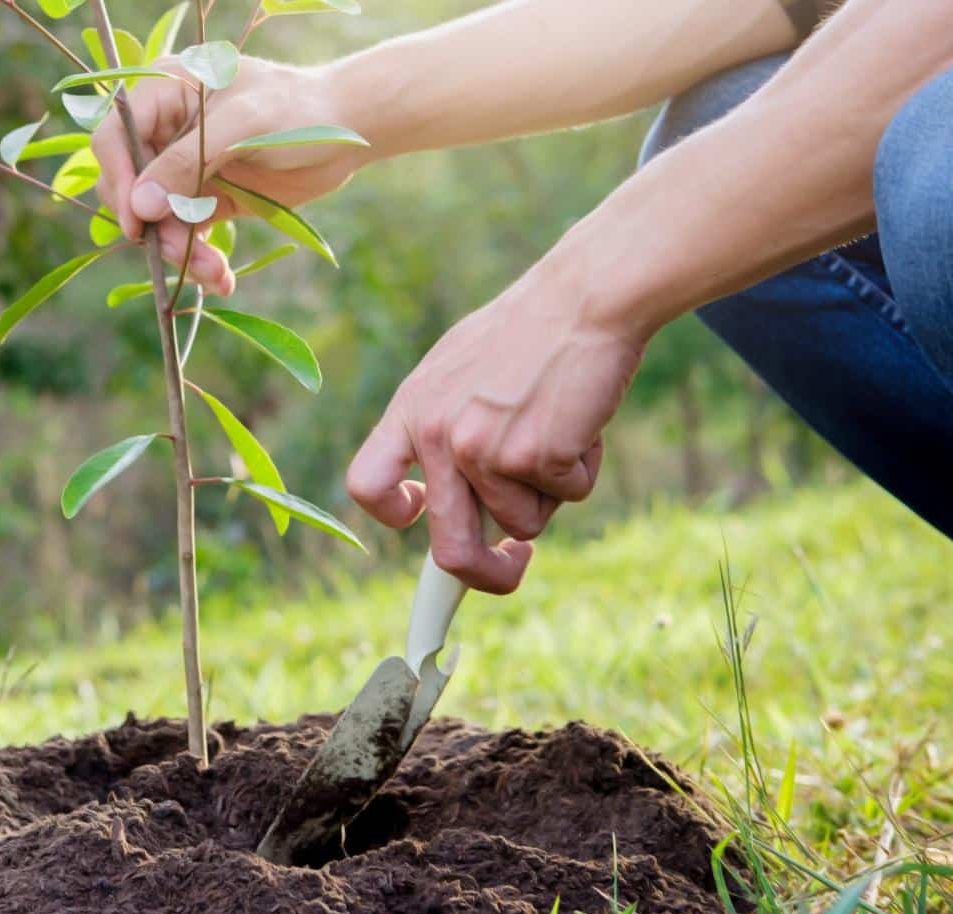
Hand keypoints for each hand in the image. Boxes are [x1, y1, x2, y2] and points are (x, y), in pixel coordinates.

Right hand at [90, 57, 370, 294]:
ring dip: (180, 251)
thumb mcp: (243, 126)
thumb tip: (140, 206)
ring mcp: (185, 169)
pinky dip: (200, 259)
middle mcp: (167, 131)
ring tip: (216, 274)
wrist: (348, 132)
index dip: (119, 178)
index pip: (116, 137)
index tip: (136, 221)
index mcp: (166, 93)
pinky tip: (221, 279)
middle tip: (181, 253)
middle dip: (154, 225)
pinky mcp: (206, 199)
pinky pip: (187, 234)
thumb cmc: (298, 110)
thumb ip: (188, 162)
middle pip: (131, 187)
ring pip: (158, 219)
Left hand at [345, 271, 643, 592]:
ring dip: (551, 490)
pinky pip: (569, 496)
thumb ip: (444, 427)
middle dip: (485, 576)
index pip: (367, 485)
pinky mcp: (538, 456)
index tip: (421, 516)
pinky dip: (584, 468)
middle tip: (513, 566)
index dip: (392, 514)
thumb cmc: (529, 332)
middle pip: (449, 548)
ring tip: (560, 424)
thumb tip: (446, 498)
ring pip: (524, 521)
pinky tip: (583, 418)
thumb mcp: (458, 371)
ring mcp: (485, 450)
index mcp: (411, 411)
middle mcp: (439, 436)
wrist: (585, 298)